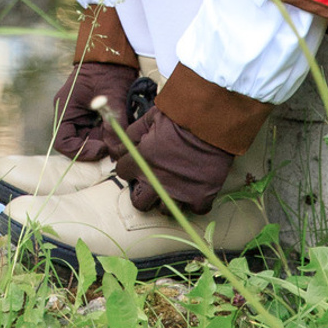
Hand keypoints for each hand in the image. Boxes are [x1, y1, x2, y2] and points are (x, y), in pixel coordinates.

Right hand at [51, 60, 136, 159]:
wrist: (115, 56)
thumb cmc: (109, 70)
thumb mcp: (113, 96)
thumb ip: (114, 122)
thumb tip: (117, 149)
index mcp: (66, 109)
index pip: (64, 142)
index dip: (81, 151)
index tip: (102, 149)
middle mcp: (71, 116)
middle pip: (79, 143)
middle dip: (98, 147)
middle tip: (117, 145)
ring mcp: (83, 116)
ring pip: (92, 140)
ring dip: (107, 140)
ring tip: (122, 133)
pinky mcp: (94, 117)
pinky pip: (101, 132)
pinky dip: (111, 134)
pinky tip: (122, 127)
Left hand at [117, 111, 235, 213]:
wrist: (211, 121)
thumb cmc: (179, 117)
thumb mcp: (150, 119)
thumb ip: (130, 136)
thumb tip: (116, 150)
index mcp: (142, 161)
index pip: (123, 173)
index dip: (129, 167)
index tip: (138, 164)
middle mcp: (157, 182)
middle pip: (140, 203)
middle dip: (143, 192)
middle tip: (152, 182)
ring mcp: (179, 192)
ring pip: (165, 210)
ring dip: (167, 199)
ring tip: (175, 187)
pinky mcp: (201, 197)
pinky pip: (194, 210)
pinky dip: (195, 201)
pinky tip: (196, 189)